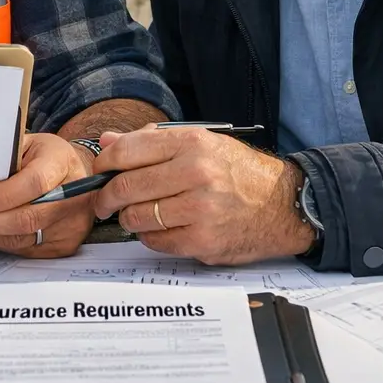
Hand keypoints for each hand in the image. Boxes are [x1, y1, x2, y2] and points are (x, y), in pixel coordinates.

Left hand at [0, 133, 95, 257]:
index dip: (3, 196)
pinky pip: (24, 250)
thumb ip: (4, 156)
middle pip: (27, 218)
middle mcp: (73, 195)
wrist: (76, 174)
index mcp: (62, 162)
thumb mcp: (29, 143)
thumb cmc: (46, 157)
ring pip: (23, 239)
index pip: (34, 183)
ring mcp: (71, 224)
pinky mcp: (65, 245)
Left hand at [90, 126, 313, 264]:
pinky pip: (155, 241)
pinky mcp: (203, 241)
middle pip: (126, 187)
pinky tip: (159, 228)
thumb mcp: (201, 143)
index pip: (127, 151)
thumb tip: (107, 142)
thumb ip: (152, 141)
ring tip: (135, 214)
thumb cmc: (239, 172)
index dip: (104, 163)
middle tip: (104, 202)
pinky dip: (149, 237)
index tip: (100, 171)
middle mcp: (196, 173)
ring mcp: (200, 210)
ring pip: (137, 217)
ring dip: (128, 218)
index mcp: (193, 143)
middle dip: (106, 197)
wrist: (283, 205)